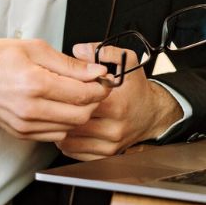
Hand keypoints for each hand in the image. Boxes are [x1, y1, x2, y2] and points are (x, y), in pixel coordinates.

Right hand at [0, 39, 109, 141]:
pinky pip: (54, 134)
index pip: (83, 94)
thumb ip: (68, 63)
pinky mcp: (21, 134)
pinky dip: (64, 122)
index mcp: (35, 84)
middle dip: (94, 101)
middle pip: (81, 116)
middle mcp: (30, 110)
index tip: (104, 78)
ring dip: (79, 113)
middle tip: (93, 85)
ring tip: (75, 94)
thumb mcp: (34, 48)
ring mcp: (25, 125)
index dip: (101, 86)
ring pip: (70, 128)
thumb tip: (95, 71)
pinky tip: (59, 105)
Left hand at [55, 43, 183, 159]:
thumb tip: (80, 50)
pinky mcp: (107, 154)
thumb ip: (105, 51)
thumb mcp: (128, 62)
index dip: (67, 93)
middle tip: (53, 101)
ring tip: (57, 115)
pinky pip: (77, 153)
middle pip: (73, 122)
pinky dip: (68, 142)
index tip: (60, 87)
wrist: (152, 113)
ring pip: (71, 140)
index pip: (81, 101)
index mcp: (116, 104)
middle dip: (60, 111)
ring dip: (61, 127)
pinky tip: (67, 129)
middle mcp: (113, 127)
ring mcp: (110, 143)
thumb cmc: (137, 89)